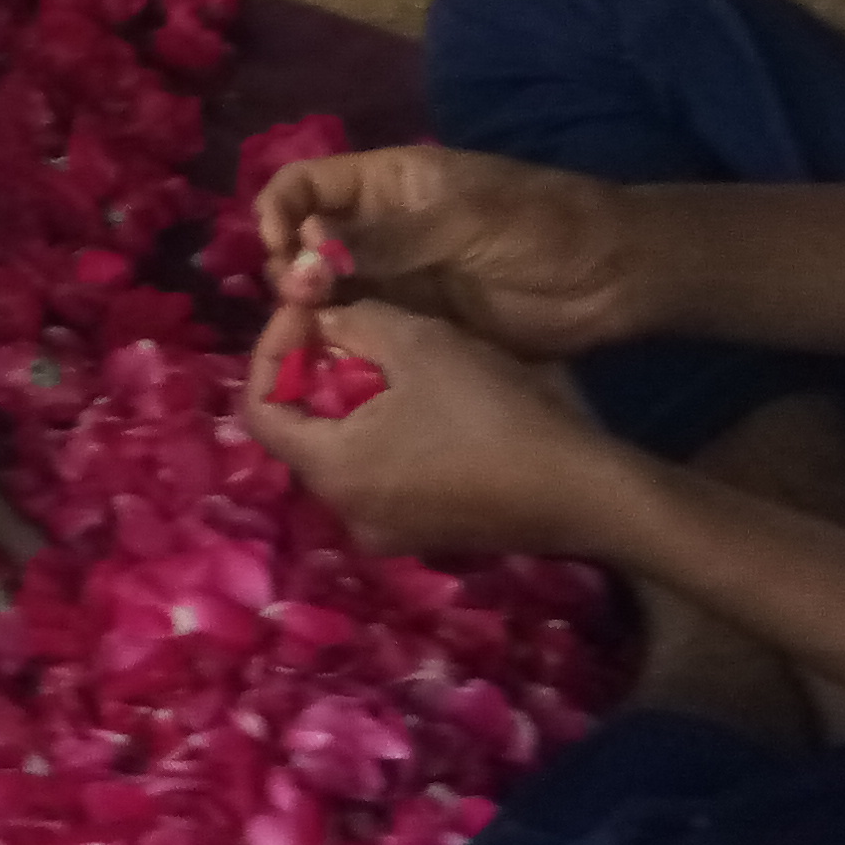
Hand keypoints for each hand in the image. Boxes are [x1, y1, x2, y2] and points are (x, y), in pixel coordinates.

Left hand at [245, 300, 634, 557]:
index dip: (271, 349)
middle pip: (300, 432)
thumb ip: (354, 324)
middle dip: (312, 372)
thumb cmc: (493, 413)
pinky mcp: (427, 535)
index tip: (306, 310)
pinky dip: (382, 431)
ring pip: (342, 452)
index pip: (258, 408)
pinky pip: (381, 474)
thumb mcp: (419, 343)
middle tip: (344, 328)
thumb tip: (323, 324)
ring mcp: (390, 533)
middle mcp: (348, 515)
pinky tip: (423, 398)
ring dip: (350, 399)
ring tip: (386, 355)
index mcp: (332, 473)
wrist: (586, 492)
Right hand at [257, 142, 648, 359]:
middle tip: (298, 298)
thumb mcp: (460, 221)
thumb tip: (303, 254)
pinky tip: (333, 350)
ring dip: (309, 304)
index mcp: (388, 182)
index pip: (305, 184)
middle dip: (289, 265)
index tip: (277, 250)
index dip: (278, 211)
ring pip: (327, 286)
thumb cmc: (540, 226)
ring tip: (311, 325)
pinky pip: (363, 324)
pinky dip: (341, 334)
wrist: (613, 276)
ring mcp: (399, 274)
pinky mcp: (418, 319)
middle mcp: (380, 226)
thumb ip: (383, 241)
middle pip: (305, 239)